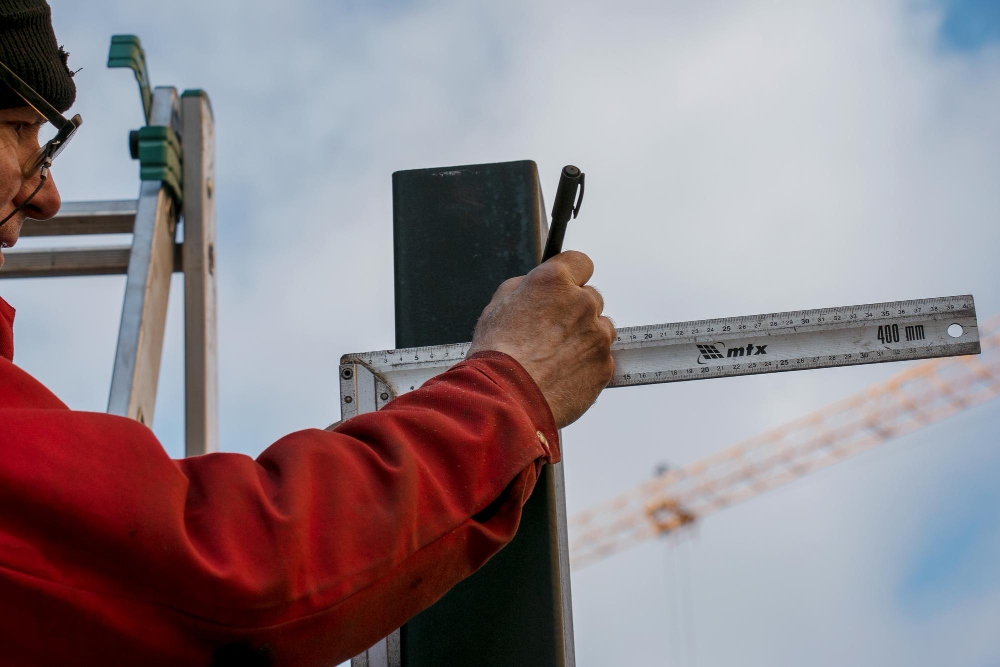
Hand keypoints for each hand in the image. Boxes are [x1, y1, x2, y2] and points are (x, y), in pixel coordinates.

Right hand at [467, 251, 614, 427]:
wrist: (507, 399)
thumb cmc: (498, 356)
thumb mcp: (497, 306)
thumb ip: (524, 288)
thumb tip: (533, 286)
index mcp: (554, 282)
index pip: (580, 262)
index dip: (571, 275)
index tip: (566, 284)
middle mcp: (582, 303)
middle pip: (591, 297)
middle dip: (575, 310)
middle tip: (551, 330)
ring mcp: (597, 335)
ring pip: (600, 328)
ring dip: (585, 337)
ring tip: (555, 357)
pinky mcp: (604, 365)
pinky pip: (601, 358)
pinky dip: (587, 364)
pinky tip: (562, 373)